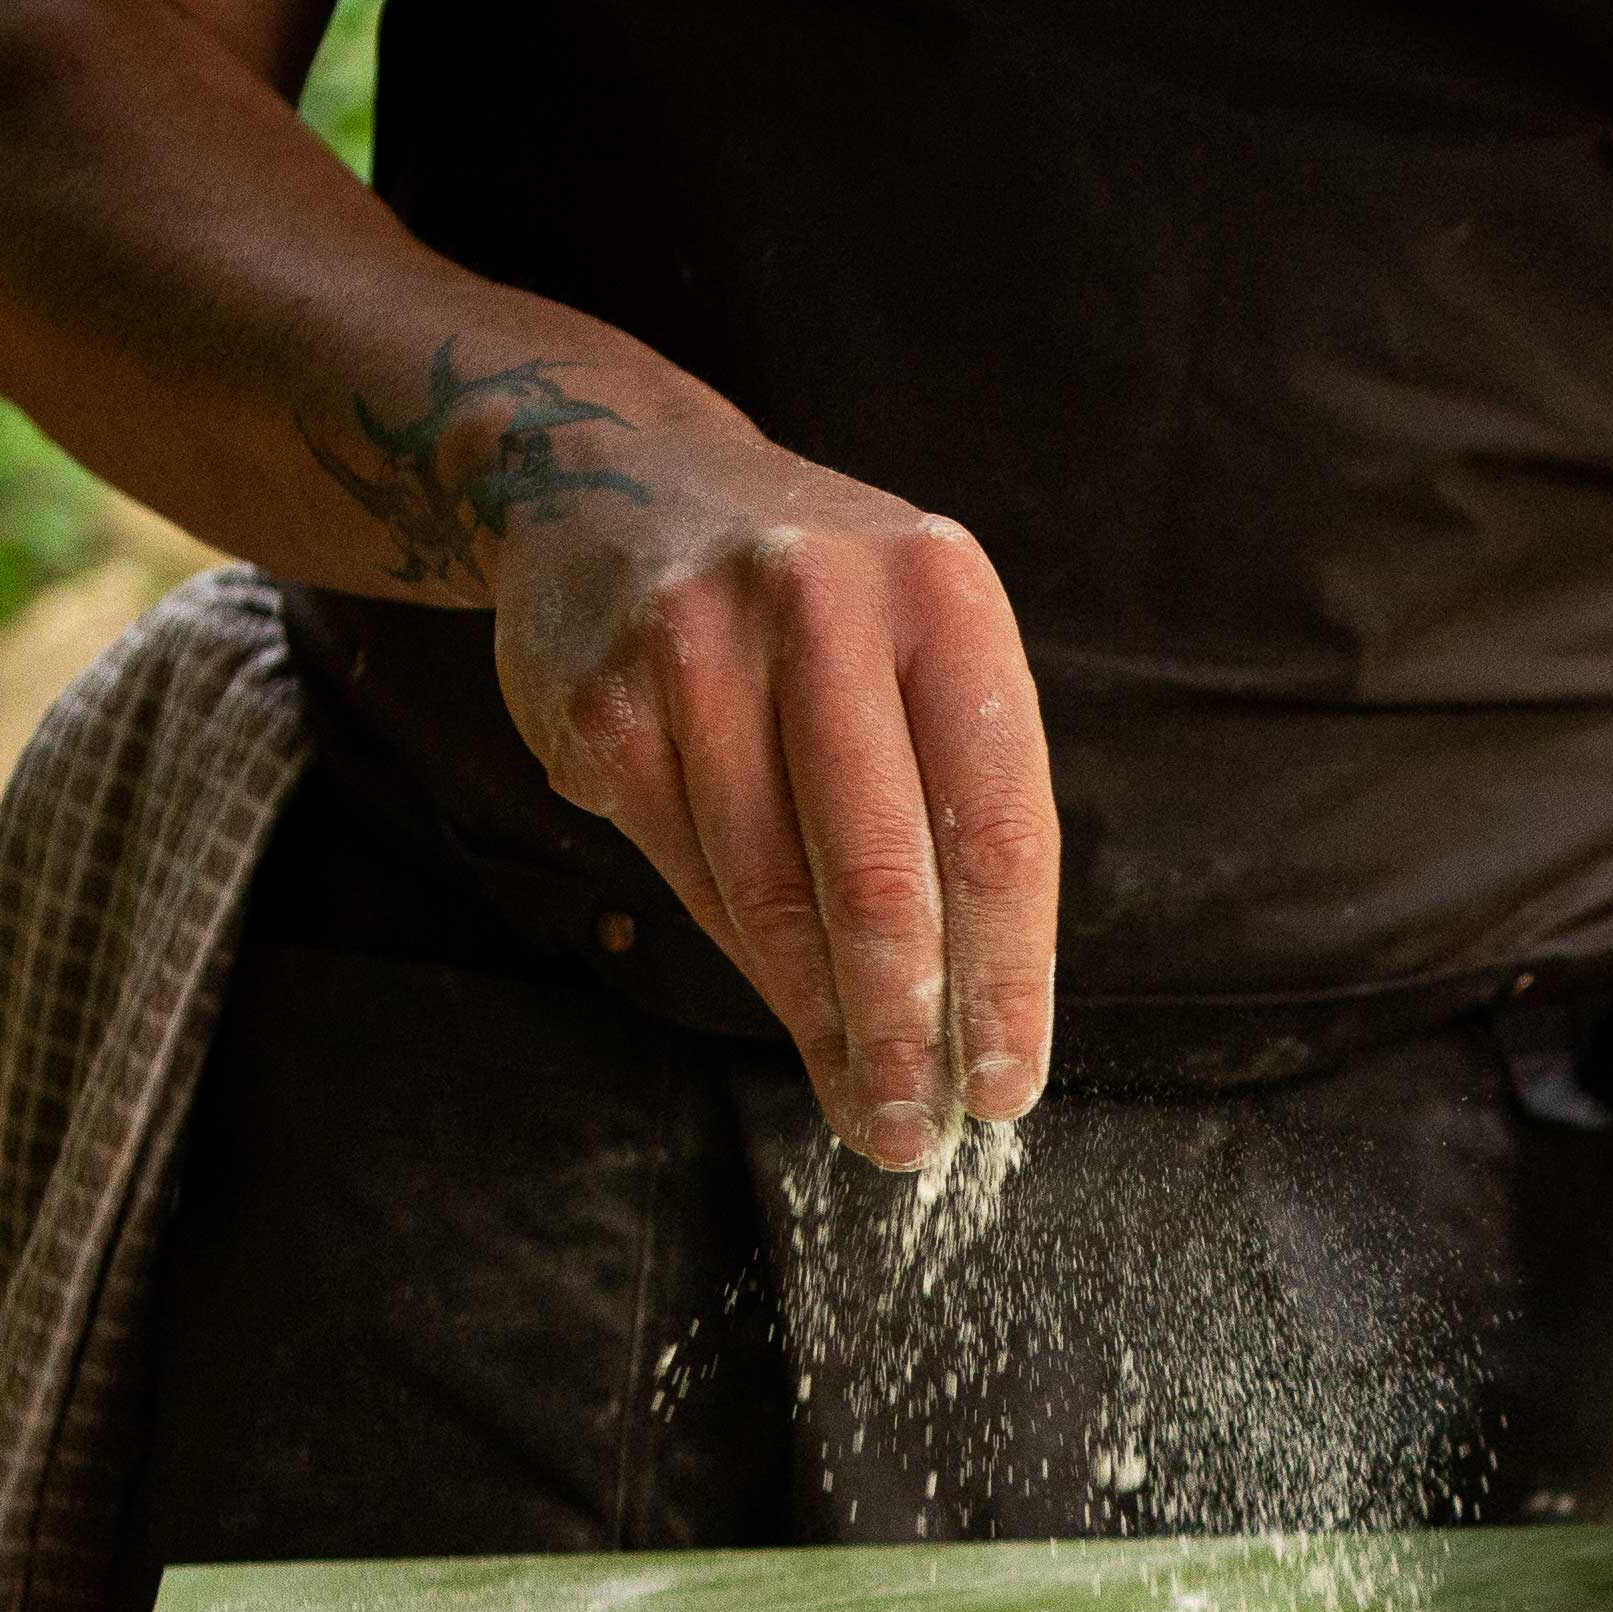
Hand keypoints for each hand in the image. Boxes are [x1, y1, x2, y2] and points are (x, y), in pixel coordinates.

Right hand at [482, 430, 1056, 1168]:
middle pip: (881, 872)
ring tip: (863, 1103)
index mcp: (941, 594)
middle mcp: (823, 603)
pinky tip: (783, 1003)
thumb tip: (976, 1022)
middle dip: (907, 1027)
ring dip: (823, 1021)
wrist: (616, 480)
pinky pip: (688, 871)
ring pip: (773, 888)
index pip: (997, 821)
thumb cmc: (811, 612)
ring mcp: (697, 646)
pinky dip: (743, 955)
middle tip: (919, 1131)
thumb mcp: (914, 650)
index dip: (1008, 975)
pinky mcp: (603, 702)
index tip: (1009, 1083)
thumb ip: (953, 802)